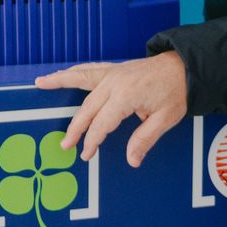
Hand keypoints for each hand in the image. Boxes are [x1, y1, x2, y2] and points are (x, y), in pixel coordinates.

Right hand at [37, 52, 188, 167]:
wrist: (185, 66)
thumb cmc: (177, 91)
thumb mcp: (165, 119)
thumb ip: (144, 139)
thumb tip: (132, 160)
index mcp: (126, 95)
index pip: (102, 124)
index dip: (92, 141)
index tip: (86, 155)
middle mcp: (115, 82)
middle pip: (88, 108)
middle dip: (75, 127)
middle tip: (65, 144)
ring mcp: (113, 73)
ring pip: (80, 79)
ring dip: (60, 81)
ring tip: (40, 84)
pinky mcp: (115, 68)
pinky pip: (89, 69)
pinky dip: (74, 72)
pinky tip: (63, 74)